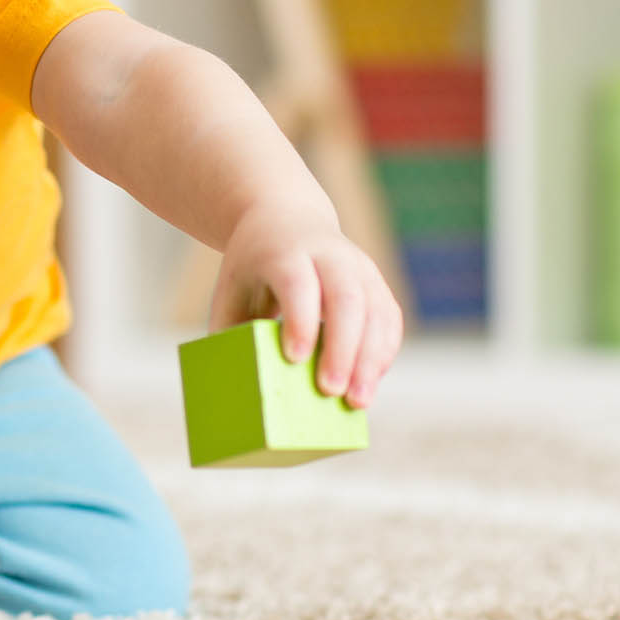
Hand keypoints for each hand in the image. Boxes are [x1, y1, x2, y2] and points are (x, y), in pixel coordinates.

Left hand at [209, 202, 402, 409]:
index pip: (297, 282)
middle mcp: (328, 255)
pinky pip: (389, 319)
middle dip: (341, 347)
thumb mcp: (231, 289)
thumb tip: (231, 386)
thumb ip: (230, 330)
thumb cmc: (252, 268)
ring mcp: (359, 267)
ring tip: (357, 401)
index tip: (295, 359)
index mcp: (284, 252)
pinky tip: (370, 382)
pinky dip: (382, 353)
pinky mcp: (377, 283)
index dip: (300, 319)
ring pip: (375, 310)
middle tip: (330, 391)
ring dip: (369, 359)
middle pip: (345, 297)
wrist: (285, 218)